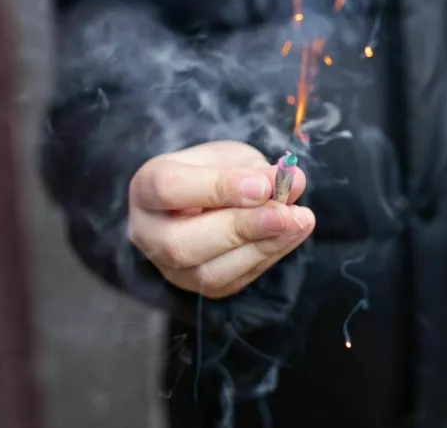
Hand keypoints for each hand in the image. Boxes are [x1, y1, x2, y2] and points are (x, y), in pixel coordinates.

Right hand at [128, 140, 313, 297]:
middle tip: (284, 212)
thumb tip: (293, 181)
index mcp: (147, 187)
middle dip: (241, 228)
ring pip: (209, 272)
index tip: (261, 185)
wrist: (205, 198)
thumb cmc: (213, 171)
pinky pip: (234, 280)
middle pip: (183, 243)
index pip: (170, 189)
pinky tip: (294, 232)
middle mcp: (149, 233)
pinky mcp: (200, 287)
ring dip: (262, 247)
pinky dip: (270, 255)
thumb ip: (257, 170)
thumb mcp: (231, 158)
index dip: (218, 188)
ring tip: (299, 220)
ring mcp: (171, 267)